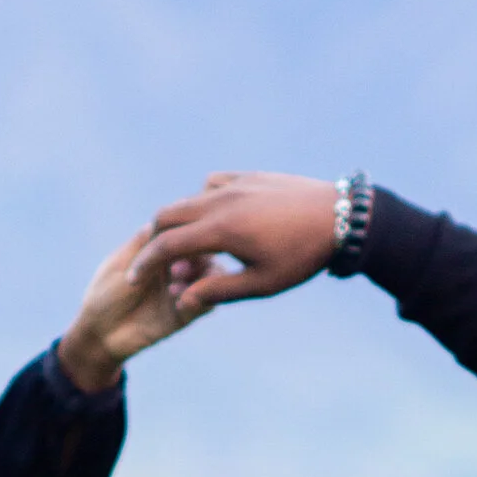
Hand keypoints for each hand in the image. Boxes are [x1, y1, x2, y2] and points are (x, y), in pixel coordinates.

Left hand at [55, 225, 217, 390]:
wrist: (100, 334)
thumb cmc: (104, 294)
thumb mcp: (121, 262)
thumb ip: (144, 242)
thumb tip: (166, 216)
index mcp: (162, 249)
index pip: (186, 230)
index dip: (186, 231)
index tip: (175, 239)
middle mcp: (177, 266)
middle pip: (205, 250)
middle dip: (196, 255)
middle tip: (175, 269)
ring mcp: (185, 289)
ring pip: (213, 276)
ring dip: (201, 276)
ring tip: (175, 287)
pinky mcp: (187, 314)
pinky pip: (206, 304)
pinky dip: (200, 299)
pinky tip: (179, 302)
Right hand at [135, 170, 344, 311]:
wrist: (343, 217)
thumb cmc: (303, 257)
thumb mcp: (261, 284)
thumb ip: (217, 291)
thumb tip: (182, 300)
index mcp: (221, 230)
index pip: (167, 246)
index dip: (145, 264)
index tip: (133, 279)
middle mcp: (221, 201)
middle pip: (168, 215)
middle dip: (155, 240)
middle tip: (155, 261)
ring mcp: (235, 184)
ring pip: (189, 199)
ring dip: (179, 221)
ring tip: (188, 246)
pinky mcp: (250, 177)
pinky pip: (212, 185)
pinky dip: (203, 201)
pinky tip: (216, 218)